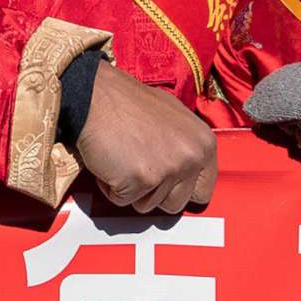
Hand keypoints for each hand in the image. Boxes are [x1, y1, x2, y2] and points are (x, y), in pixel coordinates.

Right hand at [73, 64, 215, 212]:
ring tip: (123, 157)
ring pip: (148, 205)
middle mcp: (191, 158)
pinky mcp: (141, 180)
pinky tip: (110, 161)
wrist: (97, 96)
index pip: (203, 191)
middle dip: (153, 192)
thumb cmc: (129, 102)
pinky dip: (111, 186)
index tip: (167, 185)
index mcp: (204, 144)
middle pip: (176, 204)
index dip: (181, 190)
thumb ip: (185, 146)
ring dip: (131, 189)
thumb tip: (187, 172)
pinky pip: (123, 200)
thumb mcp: (173, 117)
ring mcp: (167, 170)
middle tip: (137, 164)